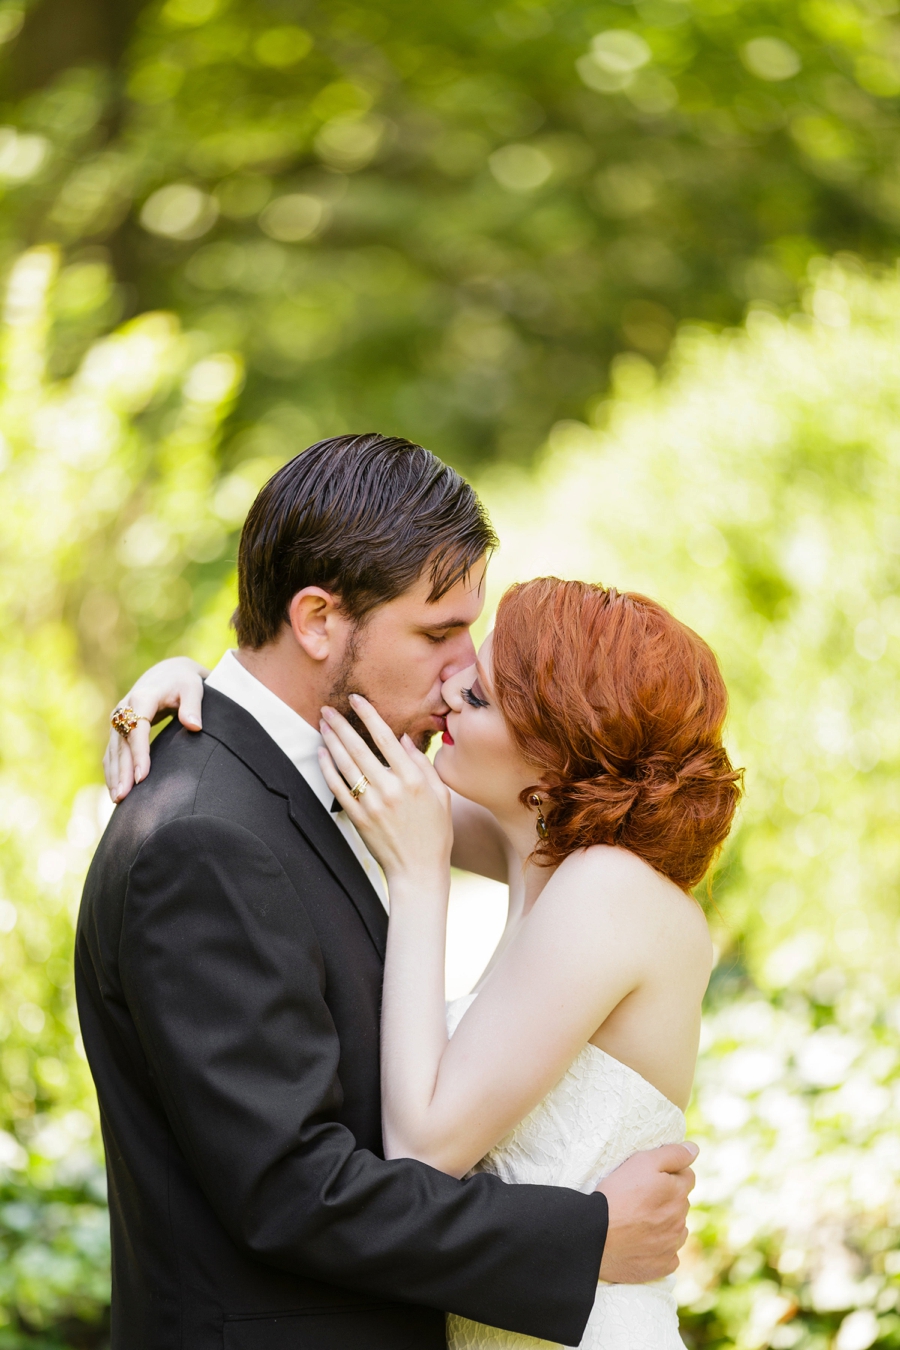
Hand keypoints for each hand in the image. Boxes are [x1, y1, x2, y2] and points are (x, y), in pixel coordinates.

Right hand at [104, 657, 208, 802]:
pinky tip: (115, 789)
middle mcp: (125, 708)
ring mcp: (119, 719)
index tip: (142, 776)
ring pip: (113, 750)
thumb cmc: (184, 683)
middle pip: (121, 743)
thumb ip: (193, 706)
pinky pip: (112, 752)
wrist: (167, 674)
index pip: (138, 728)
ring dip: (114, 774)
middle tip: (124, 796)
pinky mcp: (118, 728)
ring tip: (119, 799)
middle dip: (122, 770)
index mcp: (143, 697)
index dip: (139, 753)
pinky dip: (112, 770)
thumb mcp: (193, 688)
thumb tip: (195, 727)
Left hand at [318, 695, 451, 884]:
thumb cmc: (435, 832)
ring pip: (345, 765)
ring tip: (323, 725)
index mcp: (413, 779)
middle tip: (328, 708)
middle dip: (341, 724)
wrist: (418, 870)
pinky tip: (322, 754)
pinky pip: (337, 789)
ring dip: (331, 742)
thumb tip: (403, 739)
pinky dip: (327, 769)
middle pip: (359, 748)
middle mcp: (390, 789)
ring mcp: (371, 804)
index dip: (369, 715)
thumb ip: (423, 764)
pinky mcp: (358, 818)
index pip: (386, 738)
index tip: (356, 699)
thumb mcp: (441, 795)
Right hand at [596, 1142, 696, 1283]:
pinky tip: (641, 1242)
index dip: (669, 1174)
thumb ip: (673, 1154)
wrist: (596, 1235)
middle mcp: (680, 1220)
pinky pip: (668, 1254)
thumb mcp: (642, 1162)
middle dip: (666, 1198)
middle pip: (680, 1203)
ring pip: (676, 1228)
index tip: (649, 1178)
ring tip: (638, 1221)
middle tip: (639, 1198)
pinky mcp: (662, 1266)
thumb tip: (695, 1149)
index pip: (687, 1177)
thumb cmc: (617, 1194)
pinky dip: (659, 1248)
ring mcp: (672, 1245)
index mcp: (678, 1194)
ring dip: (664, 1223)